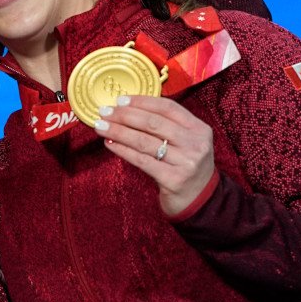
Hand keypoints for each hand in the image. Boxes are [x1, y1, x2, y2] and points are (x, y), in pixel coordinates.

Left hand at [93, 94, 215, 216]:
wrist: (200, 201)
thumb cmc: (185, 166)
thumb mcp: (185, 142)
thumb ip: (166, 125)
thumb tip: (127, 108)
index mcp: (199, 129)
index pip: (168, 108)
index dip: (142, 101)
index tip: (120, 100)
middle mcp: (196, 144)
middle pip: (154, 123)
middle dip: (125, 115)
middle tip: (104, 112)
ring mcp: (186, 163)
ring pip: (144, 141)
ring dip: (118, 132)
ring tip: (101, 127)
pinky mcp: (174, 180)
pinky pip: (142, 160)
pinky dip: (123, 150)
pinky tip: (109, 144)